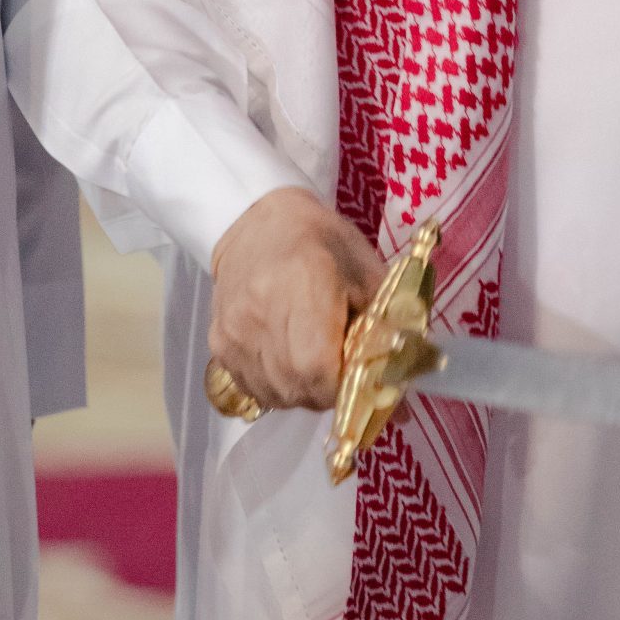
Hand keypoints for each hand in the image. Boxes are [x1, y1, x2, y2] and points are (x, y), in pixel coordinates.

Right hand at [208, 187, 384, 412]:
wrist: (260, 225)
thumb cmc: (323, 242)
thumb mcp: (367, 272)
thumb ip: (387, 329)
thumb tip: (401, 395)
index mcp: (305, 282)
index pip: (317, 366)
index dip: (343, 384)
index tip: (358, 374)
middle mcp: (262, 310)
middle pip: (297, 387)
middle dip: (327, 391)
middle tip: (341, 368)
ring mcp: (235, 330)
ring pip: (275, 394)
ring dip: (302, 392)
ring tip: (315, 363)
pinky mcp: (218, 344)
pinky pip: (253, 389)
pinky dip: (277, 388)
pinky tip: (288, 362)